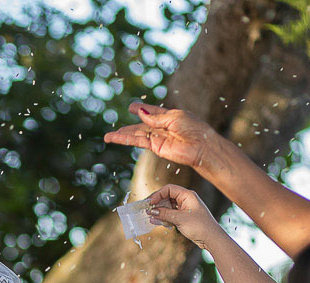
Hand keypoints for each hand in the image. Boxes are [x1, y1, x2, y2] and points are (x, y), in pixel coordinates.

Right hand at [104, 102, 220, 170]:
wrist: (201, 147)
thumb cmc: (194, 129)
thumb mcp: (174, 117)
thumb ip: (156, 117)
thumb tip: (140, 112)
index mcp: (169, 117)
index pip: (152, 112)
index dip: (142, 110)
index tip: (131, 107)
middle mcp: (161, 128)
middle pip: (141, 127)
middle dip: (129, 127)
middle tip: (116, 129)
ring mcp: (157, 138)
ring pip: (136, 135)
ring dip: (122, 135)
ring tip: (108, 137)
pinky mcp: (155, 147)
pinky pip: (138, 141)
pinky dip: (126, 139)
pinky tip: (116, 137)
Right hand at [145, 184, 225, 250]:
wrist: (211, 238)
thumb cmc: (199, 226)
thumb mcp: (179, 219)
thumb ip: (164, 213)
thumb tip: (151, 210)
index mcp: (187, 195)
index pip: (169, 189)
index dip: (158, 194)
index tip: (150, 203)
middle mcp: (186, 199)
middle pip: (167, 197)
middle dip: (157, 203)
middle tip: (147, 210)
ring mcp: (185, 208)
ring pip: (168, 206)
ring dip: (159, 211)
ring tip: (150, 217)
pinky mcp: (184, 217)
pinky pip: (171, 214)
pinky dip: (164, 217)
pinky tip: (156, 222)